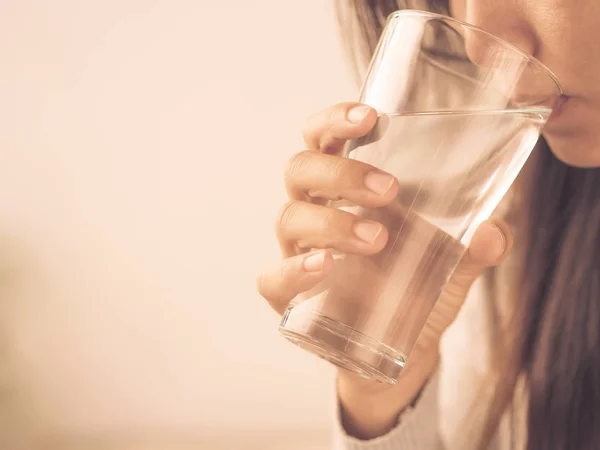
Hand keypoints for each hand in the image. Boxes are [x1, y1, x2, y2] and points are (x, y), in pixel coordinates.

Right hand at [257, 102, 512, 438]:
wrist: (402, 345)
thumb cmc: (416, 285)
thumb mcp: (450, 264)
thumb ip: (473, 247)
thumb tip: (491, 231)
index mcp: (342, 188)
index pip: (323, 138)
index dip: (335, 120)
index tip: (369, 118)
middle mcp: (313, 210)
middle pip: (301, 170)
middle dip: (341, 173)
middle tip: (389, 190)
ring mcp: (296, 252)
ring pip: (290, 217)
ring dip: (331, 221)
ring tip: (377, 238)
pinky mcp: (287, 294)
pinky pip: (274, 276)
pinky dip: (296, 268)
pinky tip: (326, 266)